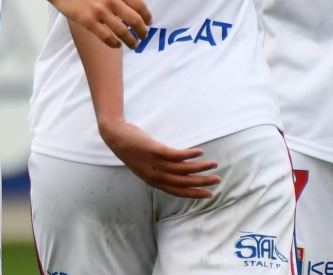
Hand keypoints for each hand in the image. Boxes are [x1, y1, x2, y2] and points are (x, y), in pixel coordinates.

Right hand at [48, 0, 149, 48]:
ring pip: (123, 31)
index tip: (148, 23)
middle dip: (142, 32)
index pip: (140, 5)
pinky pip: (106, 36)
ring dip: (131, 41)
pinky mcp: (88, 21)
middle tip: (143, 37)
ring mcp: (100, 10)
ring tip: (134, 45)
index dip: (147, 17)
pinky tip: (117, 45)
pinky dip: (115, 43)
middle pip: (135, 20)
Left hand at [99, 119, 219, 198]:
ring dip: (200, 167)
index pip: (178, 191)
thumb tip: (177, 170)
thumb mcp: (145, 166)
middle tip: (216, 181)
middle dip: (201, 182)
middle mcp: (156, 175)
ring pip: (183, 169)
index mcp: (154, 181)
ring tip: (214, 164)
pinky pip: (177, 155)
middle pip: (184, 182)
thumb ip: (160, 171)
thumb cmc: (131, 150)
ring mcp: (156, 164)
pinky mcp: (156, 151)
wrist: (116, 137)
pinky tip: (200, 152)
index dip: (194, 193)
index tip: (208, 194)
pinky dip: (190, 154)